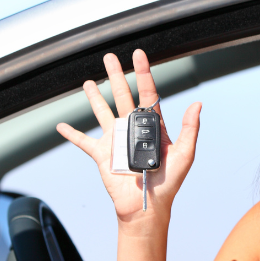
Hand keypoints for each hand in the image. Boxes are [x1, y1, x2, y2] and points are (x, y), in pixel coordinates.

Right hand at [57, 49, 200, 223]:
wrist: (147, 205)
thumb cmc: (168, 183)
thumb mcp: (184, 155)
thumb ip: (189, 129)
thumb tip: (197, 104)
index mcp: (153, 126)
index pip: (147, 94)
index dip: (143, 73)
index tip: (138, 55)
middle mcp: (132, 128)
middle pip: (122, 96)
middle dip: (116, 75)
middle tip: (109, 57)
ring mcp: (116, 140)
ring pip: (102, 111)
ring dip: (95, 96)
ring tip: (89, 81)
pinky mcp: (102, 154)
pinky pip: (83, 141)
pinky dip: (71, 134)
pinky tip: (62, 126)